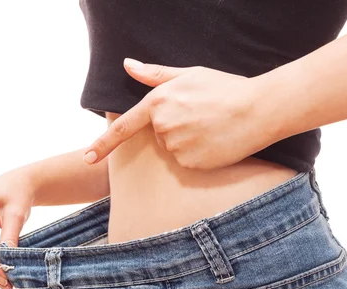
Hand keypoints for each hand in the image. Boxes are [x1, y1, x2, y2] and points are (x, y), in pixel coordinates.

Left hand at [82, 58, 264, 169]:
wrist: (258, 110)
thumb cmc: (225, 88)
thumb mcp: (189, 74)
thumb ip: (155, 74)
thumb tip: (128, 65)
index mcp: (158, 103)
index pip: (123, 127)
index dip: (103, 144)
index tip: (87, 157)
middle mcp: (163, 127)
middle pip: (159, 135)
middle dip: (174, 128)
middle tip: (201, 116)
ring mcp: (177, 147)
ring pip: (174, 150)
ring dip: (187, 142)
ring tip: (211, 127)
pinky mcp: (192, 164)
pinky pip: (188, 162)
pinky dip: (198, 154)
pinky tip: (215, 141)